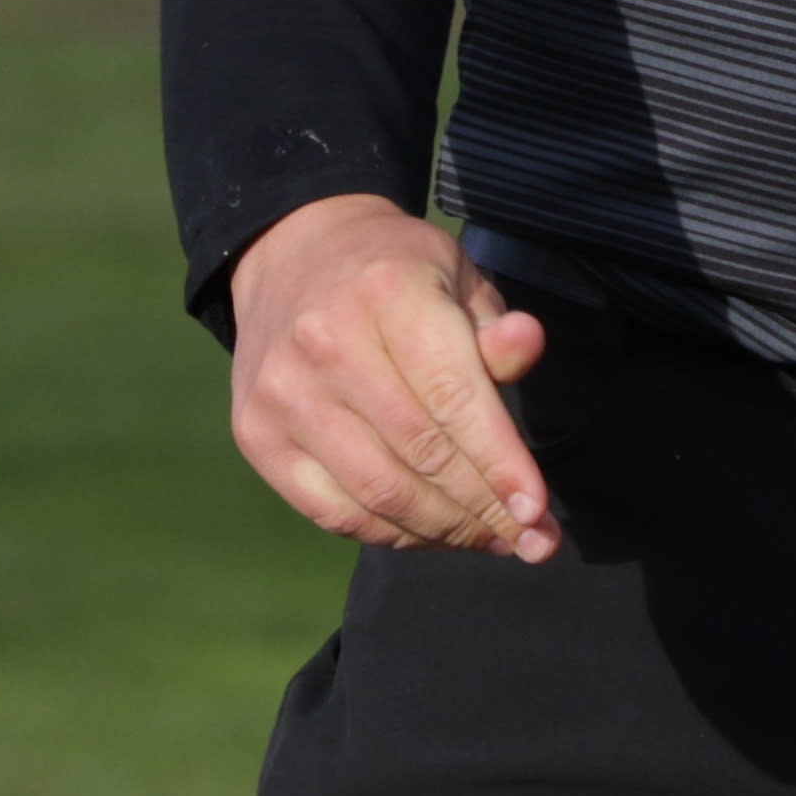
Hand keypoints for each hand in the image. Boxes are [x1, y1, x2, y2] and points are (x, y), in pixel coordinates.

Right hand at [227, 194, 558, 562]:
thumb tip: (529, 345)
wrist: (292, 256)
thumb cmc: (396, 272)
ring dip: (444, 530)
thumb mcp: (453, 275)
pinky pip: (333, 512)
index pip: (452, 395)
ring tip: (490, 537)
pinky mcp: (256, 436)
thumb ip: (490, 325)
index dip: (500, 461)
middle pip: (420, 453)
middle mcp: (326, 342)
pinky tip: (432, 533)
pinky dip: (391, 533)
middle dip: (484, 507)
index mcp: (387, 291)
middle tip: (531, 539)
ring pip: (378, 494)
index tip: (539, 513)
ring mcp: (283, 395)